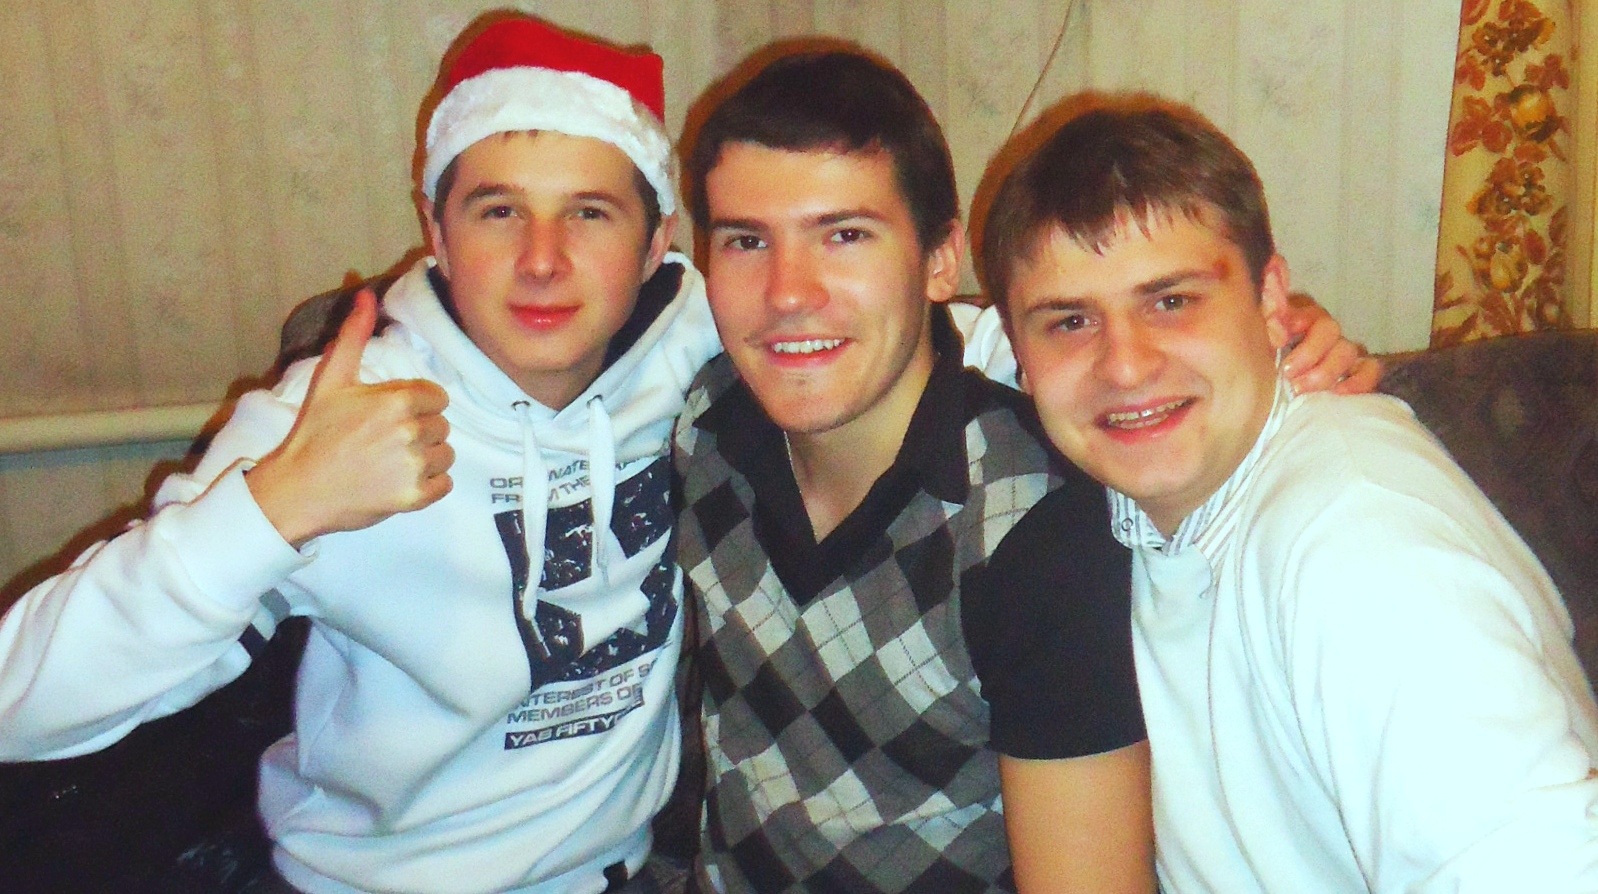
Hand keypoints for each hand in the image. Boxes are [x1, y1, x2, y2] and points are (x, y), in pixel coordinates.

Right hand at [248, 289, 452, 546]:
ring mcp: (414, 466)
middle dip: (420, 431)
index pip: (436, 397)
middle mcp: (411, 431)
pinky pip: (445, 484)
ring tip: (392, 461)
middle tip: (385, 440)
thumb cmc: (315, 433)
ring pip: (445, 455)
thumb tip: (366, 293)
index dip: (416, 405)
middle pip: (441, 426)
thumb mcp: (332, 379)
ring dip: (426, 457)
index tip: (390, 416)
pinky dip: (429, 484)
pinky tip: (401, 480)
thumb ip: (354, 335)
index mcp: (398, 401)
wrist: (297, 489)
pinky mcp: (415, 497)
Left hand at [1268, 292, 1382, 394]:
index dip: (1295, 319)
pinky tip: (1338, 393)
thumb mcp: (1254, 340)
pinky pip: (1370, 369)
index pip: (1305, 305)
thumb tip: (1275, 326)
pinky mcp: (1357, 370)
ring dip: (1325, 371)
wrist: (1266, 399)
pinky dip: (1358, 380)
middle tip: (1287, 372)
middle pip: (1329, 328)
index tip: (1279, 340)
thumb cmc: (1259, 366)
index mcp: (1295, 315)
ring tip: (1300, 388)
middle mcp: (1321, 328)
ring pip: (1347, 350)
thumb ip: (1264, 322)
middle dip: (1308, 352)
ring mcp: (1340, 349)